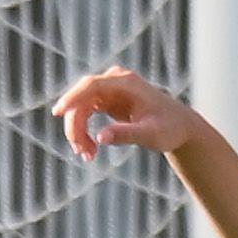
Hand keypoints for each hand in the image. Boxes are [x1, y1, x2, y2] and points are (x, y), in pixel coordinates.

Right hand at [54, 67, 204, 160]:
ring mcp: (109, 89)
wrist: (179, 126)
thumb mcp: (150, 134)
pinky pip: (85, 112)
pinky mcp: (107, 100)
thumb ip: (126, 134)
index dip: (73, 98)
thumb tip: (101, 137)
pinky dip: (83, 130)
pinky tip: (89, 149)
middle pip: (82, 98)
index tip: (59, 113)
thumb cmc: (168, 129)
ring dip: (78, 131)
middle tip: (81, 153)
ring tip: (88, 156)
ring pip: (81, 106)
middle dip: (76, 125)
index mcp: (126, 83)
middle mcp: (115, 81)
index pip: (91, 85)